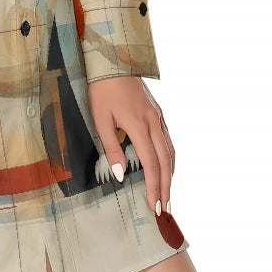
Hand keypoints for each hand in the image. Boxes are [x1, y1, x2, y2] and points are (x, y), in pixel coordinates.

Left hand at [87, 75, 175, 216]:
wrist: (112, 62)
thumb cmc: (102, 90)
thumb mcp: (100, 119)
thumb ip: (111, 147)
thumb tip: (120, 175)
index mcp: (139, 126)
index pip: (151, 164)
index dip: (154, 188)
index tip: (155, 207)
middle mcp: (153, 123)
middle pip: (166, 162)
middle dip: (166, 187)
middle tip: (165, 209)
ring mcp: (158, 117)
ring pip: (170, 151)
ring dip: (171, 175)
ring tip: (167, 194)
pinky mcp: (157, 113)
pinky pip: (168, 140)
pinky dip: (170, 158)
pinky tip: (166, 166)